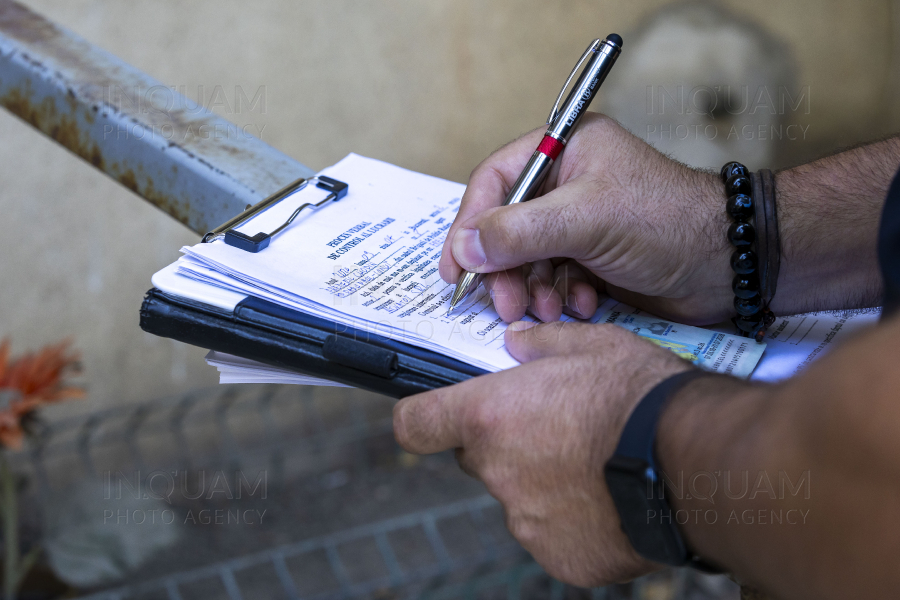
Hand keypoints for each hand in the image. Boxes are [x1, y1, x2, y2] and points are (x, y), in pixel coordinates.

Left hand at [393, 321, 692, 586]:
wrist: (698, 462)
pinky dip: (573, 520)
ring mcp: (528, 522)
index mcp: (490, 418)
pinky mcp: (561, 558)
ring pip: (519, 498)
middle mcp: (498, 472)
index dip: (422, 419)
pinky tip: (609, 497)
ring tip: (595, 465)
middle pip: (477, 458)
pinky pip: (554, 535)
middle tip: (555, 430)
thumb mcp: (593, 345)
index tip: (434, 417)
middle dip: (505, 445)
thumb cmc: (642, 396)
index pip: (415, 425)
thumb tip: (517, 342)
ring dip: (543, 483)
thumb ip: (541, 344)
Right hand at [438, 113, 731, 324]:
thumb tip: (466, 247)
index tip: (455, 267)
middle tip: (505, 304)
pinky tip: (581, 306)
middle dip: (504, 269)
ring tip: (547, 310)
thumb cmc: (667, 223)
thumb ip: (520, 231)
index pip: (495, 182)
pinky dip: (559, 296)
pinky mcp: (593, 258)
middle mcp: (568, 183)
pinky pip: (554, 279)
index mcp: (566, 150)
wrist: (729, 266)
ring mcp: (580, 223)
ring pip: (528, 259)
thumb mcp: (587, 219)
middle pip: (506, 226)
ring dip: (531, 290)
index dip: (469, 224)